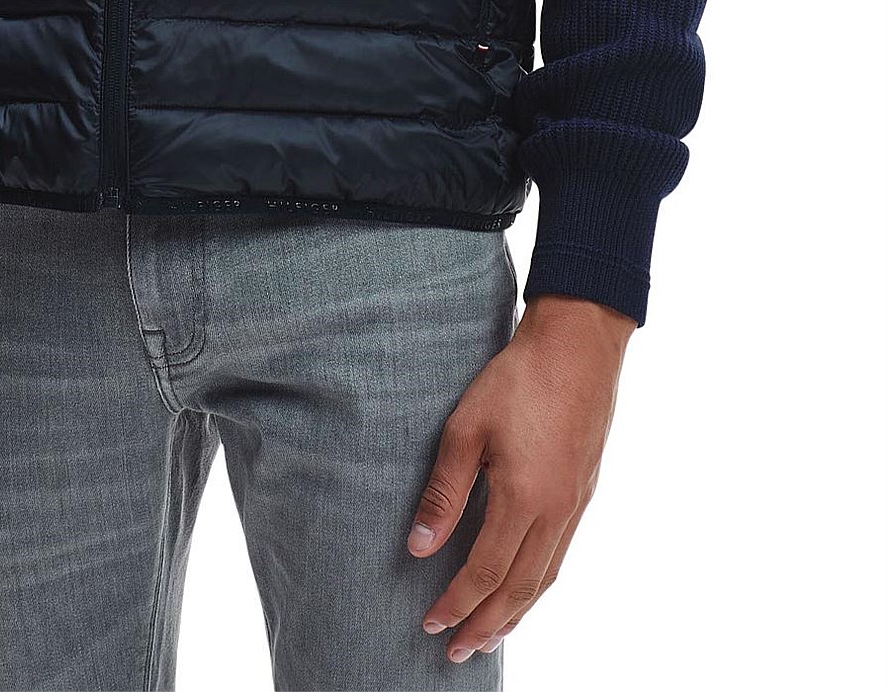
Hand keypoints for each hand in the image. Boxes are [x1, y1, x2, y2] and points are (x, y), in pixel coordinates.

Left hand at [407, 294, 635, 662]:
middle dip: (486, 625)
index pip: (485, 572)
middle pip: (519, 589)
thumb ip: (443, 492)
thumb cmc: (516, 381)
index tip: (430, 623)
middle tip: (457, 652)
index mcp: (524, 500)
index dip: (457, 602)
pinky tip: (524, 586)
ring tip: (489, 635)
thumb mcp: (467, 428)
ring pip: (545, 578)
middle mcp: (555, 513)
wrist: (578, 348)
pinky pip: (560, 555)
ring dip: (515, 613)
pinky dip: (538, 584)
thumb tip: (418, 547)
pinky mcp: (583, 492)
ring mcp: (574, 505)